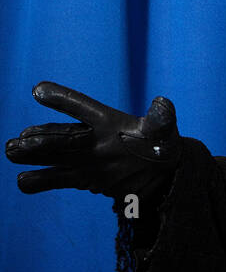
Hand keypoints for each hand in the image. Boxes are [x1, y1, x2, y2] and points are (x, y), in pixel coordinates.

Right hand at [6, 83, 180, 197]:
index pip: (81, 107)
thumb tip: (163, 103)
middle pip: (61, 136)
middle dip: (41, 137)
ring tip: (12, 151)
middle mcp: (89, 138)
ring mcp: (84, 158)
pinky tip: (24, 181)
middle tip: (21, 138)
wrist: (160, 173)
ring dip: (32, 154)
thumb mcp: (165, 132)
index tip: (38, 90)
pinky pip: (58, 179)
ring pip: (53, 155)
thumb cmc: (161, 145)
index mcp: (107, 120)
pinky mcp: (83, 178)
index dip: (61, 99)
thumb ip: (161, 119)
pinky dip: (40, 181)